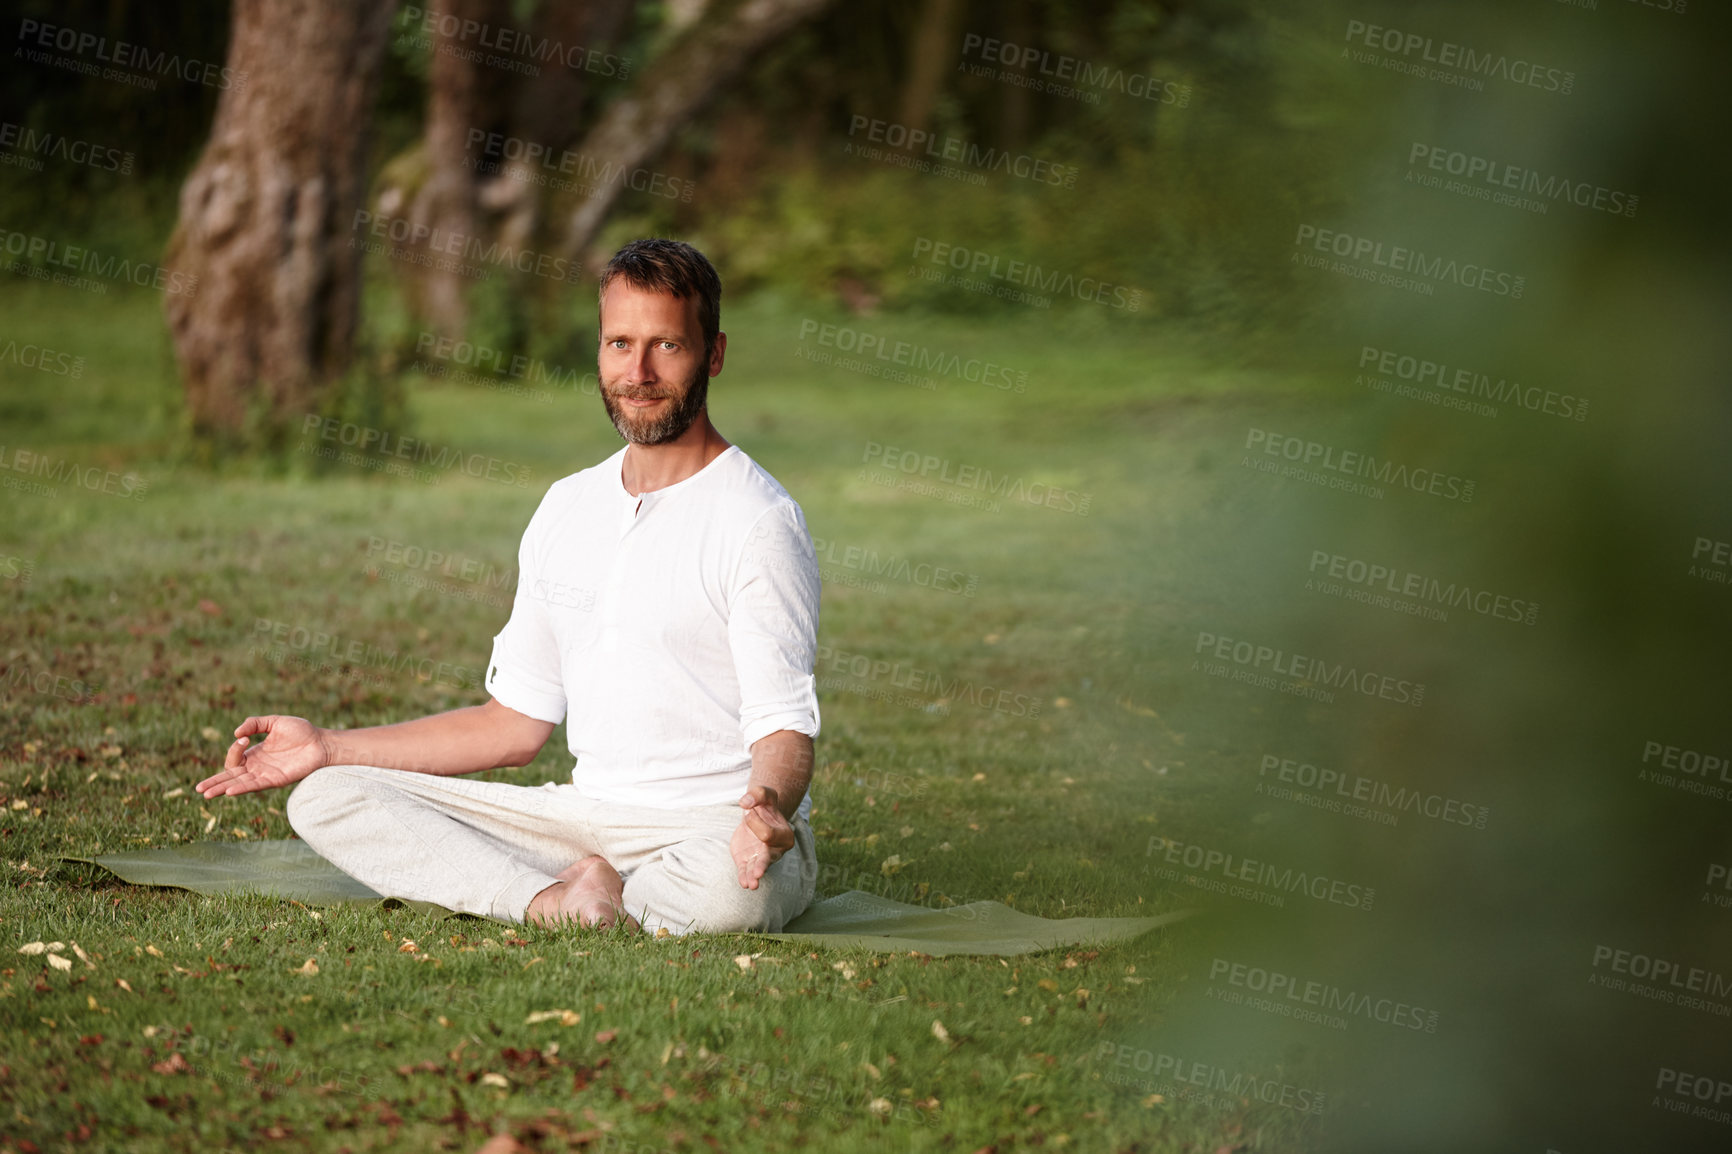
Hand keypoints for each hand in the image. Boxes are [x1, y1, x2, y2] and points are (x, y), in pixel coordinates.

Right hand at [195, 715, 330, 798]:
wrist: (322, 741)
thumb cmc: (302, 732)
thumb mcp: (274, 722)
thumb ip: (254, 723)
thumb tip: (236, 734)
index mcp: (255, 754)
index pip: (234, 758)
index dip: (233, 750)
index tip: (243, 738)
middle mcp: (258, 767)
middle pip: (231, 777)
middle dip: (214, 782)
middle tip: (199, 789)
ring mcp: (266, 774)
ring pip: (239, 784)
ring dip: (222, 788)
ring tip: (206, 794)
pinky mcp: (276, 780)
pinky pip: (255, 786)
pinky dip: (242, 788)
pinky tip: (229, 791)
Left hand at [730, 785, 794, 890]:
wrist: (757, 815)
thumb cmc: (765, 805)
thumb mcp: (764, 794)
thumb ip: (757, 794)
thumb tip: (745, 803)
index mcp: (785, 834)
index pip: (767, 834)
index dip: (754, 822)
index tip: (748, 812)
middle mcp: (776, 849)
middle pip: (768, 857)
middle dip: (762, 864)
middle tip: (758, 872)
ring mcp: (762, 857)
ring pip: (758, 867)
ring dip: (754, 875)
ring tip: (751, 884)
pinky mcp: (748, 861)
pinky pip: (746, 871)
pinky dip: (744, 877)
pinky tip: (743, 883)